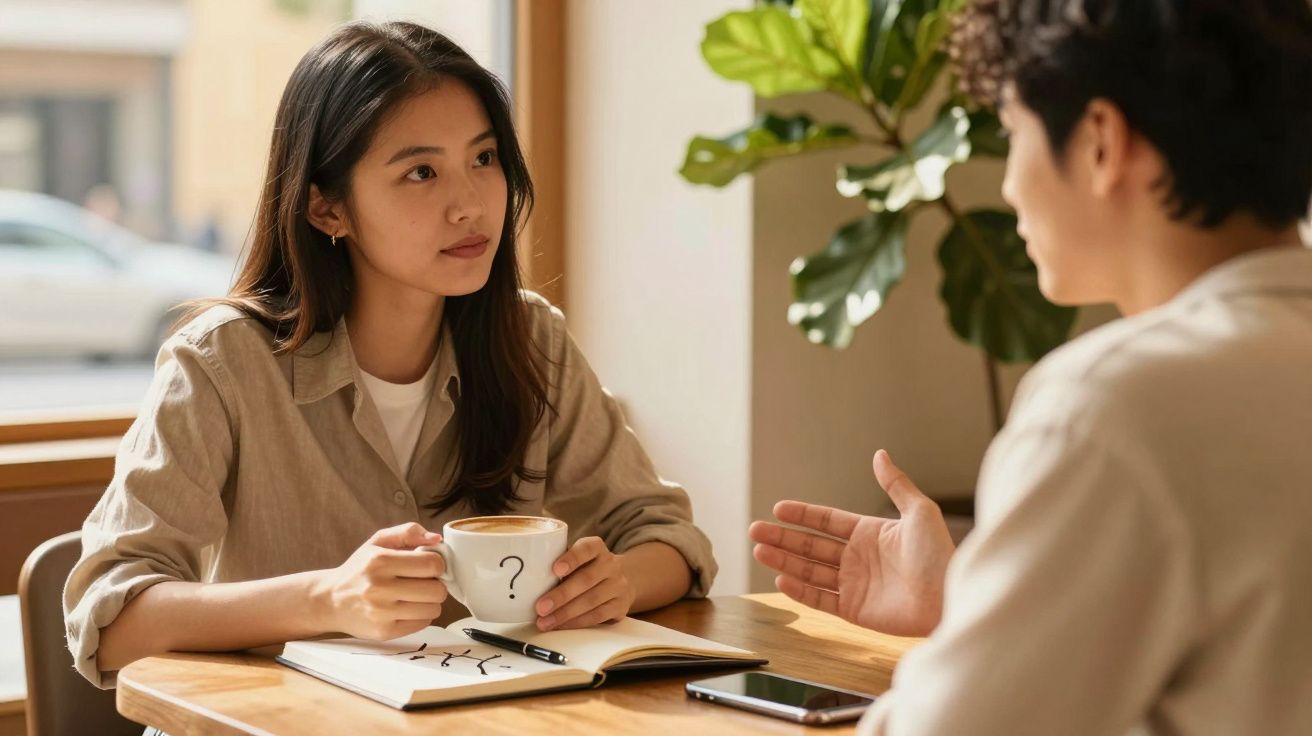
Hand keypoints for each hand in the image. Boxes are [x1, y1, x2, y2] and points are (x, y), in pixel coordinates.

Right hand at [311, 522, 449, 639]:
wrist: (330, 600)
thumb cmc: (359, 569)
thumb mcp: (377, 541)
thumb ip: (408, 532)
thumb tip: (436, 538)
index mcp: (380, 561)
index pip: (432, 564)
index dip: (438, 564)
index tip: (429, 565)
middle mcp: (379, 588)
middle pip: (436, 590)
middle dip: (436, 584)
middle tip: (424, 582)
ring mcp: (381, 613)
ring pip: (433, 609)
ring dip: (430, 602)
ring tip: (416, 595)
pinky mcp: (384, 632)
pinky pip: (422, 624)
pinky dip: (421, 616)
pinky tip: (407, 608)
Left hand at [534, 536, 635, 630]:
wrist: (622, 581)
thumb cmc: (588, 569)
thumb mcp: (579, 560)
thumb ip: (559, 563)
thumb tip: (526, 580)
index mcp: (597, 548)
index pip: (587, 548)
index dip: (572, 558)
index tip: (555, 569)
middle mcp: (611, 565)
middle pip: (586, 580)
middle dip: (561, 595)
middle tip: (540, 607)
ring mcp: (618, 586)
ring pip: (591, 601)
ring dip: (565, 614)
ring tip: (544, 622)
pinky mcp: (620, 606)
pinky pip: (597, 616)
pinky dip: (576, 622)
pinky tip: (561, 626)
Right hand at [749, 450, 955, 636]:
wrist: (949, 597)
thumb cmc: (939, 554)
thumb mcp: (919, 511)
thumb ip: (895, 484)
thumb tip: (879, 454)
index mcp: (870, 533)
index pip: (827, 521)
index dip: (802, 515)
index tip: (778, 508)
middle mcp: (858, 558)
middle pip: (811, 546)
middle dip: (783, 539)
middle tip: (755, 531)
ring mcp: (855, 585)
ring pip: (810, 571)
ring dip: (784, 562)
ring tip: (759, 552)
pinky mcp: (855, 611)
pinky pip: (821, 599)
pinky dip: (800, 591)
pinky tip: (781, 579)